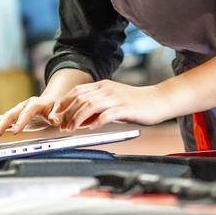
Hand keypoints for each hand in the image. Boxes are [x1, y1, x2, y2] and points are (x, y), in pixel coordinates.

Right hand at [0, 94, 63, 139]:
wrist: (51, 102)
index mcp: (34, 104)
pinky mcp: (14, 119)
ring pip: (3, 118)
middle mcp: (23, 106)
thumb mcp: (59, 110)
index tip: (15, 132)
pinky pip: (2, 122)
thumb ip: (57, 116)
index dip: (21, 121)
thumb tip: (54, 120)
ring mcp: (17, 112)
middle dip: (2, 125)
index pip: (26, 112)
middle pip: (10, 114)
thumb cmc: (55, 106)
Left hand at [53, 80, 175, 130]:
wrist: (158, 100)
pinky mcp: (126, 108)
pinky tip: (92, 128)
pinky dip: (97, 121)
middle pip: (81, 98)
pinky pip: (108, 114)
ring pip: (90, 105)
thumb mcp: (112, 102)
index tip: (57, 115)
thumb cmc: (135, 103)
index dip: (64, 103)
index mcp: (103, 85)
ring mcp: (117, 98)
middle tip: (63, 126)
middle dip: (68, 113)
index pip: (77, 91)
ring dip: (78, 118)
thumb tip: (80, 121)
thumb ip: (97, 109)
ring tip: (73, 128)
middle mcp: (108, 89)